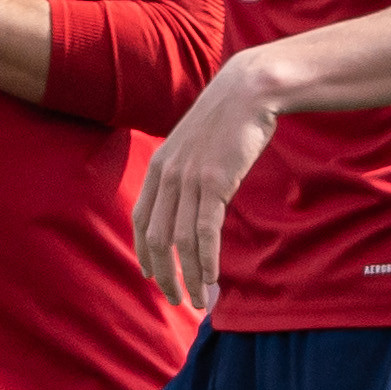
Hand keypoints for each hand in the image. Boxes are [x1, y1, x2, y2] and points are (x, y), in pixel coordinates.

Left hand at [131, 52, 282, 310]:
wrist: (248, 90)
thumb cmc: (227, 118)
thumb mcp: (195, 144)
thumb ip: (186, 170)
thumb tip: (191, 199)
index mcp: (159, 166)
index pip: (142, 220)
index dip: (144, 253)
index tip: (151, 276)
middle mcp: (168, 175)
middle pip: (157, 238)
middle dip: (165, 274)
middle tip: (176, 299)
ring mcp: (190, 179)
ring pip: (181, 241)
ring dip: (190, 276)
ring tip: (200, 300)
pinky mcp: (216, 182)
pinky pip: (206, 231)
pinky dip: (206, 260)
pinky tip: (211, 279)